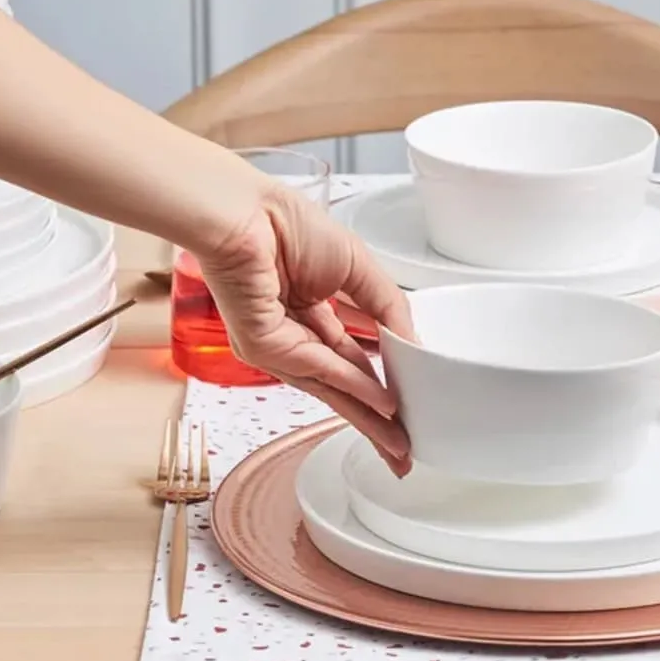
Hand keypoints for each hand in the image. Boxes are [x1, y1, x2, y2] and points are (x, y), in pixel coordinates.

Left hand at [194, 181, 415, 470]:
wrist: (246, 213)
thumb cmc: (288, 224)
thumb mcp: (360, 267)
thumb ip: (387, 309)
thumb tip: (412, 345)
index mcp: (310, 311)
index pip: (351, 355)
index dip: (381, 380)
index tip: (408, 402)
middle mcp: (293, 335)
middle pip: (342, 383)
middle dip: (376, 417)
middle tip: (404, 447)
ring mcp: (278, 346)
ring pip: (332, 388)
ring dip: (369, 415)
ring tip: (400, 441)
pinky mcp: (265, 347)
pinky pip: (320, 370)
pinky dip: (355, 386)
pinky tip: (385, 402)